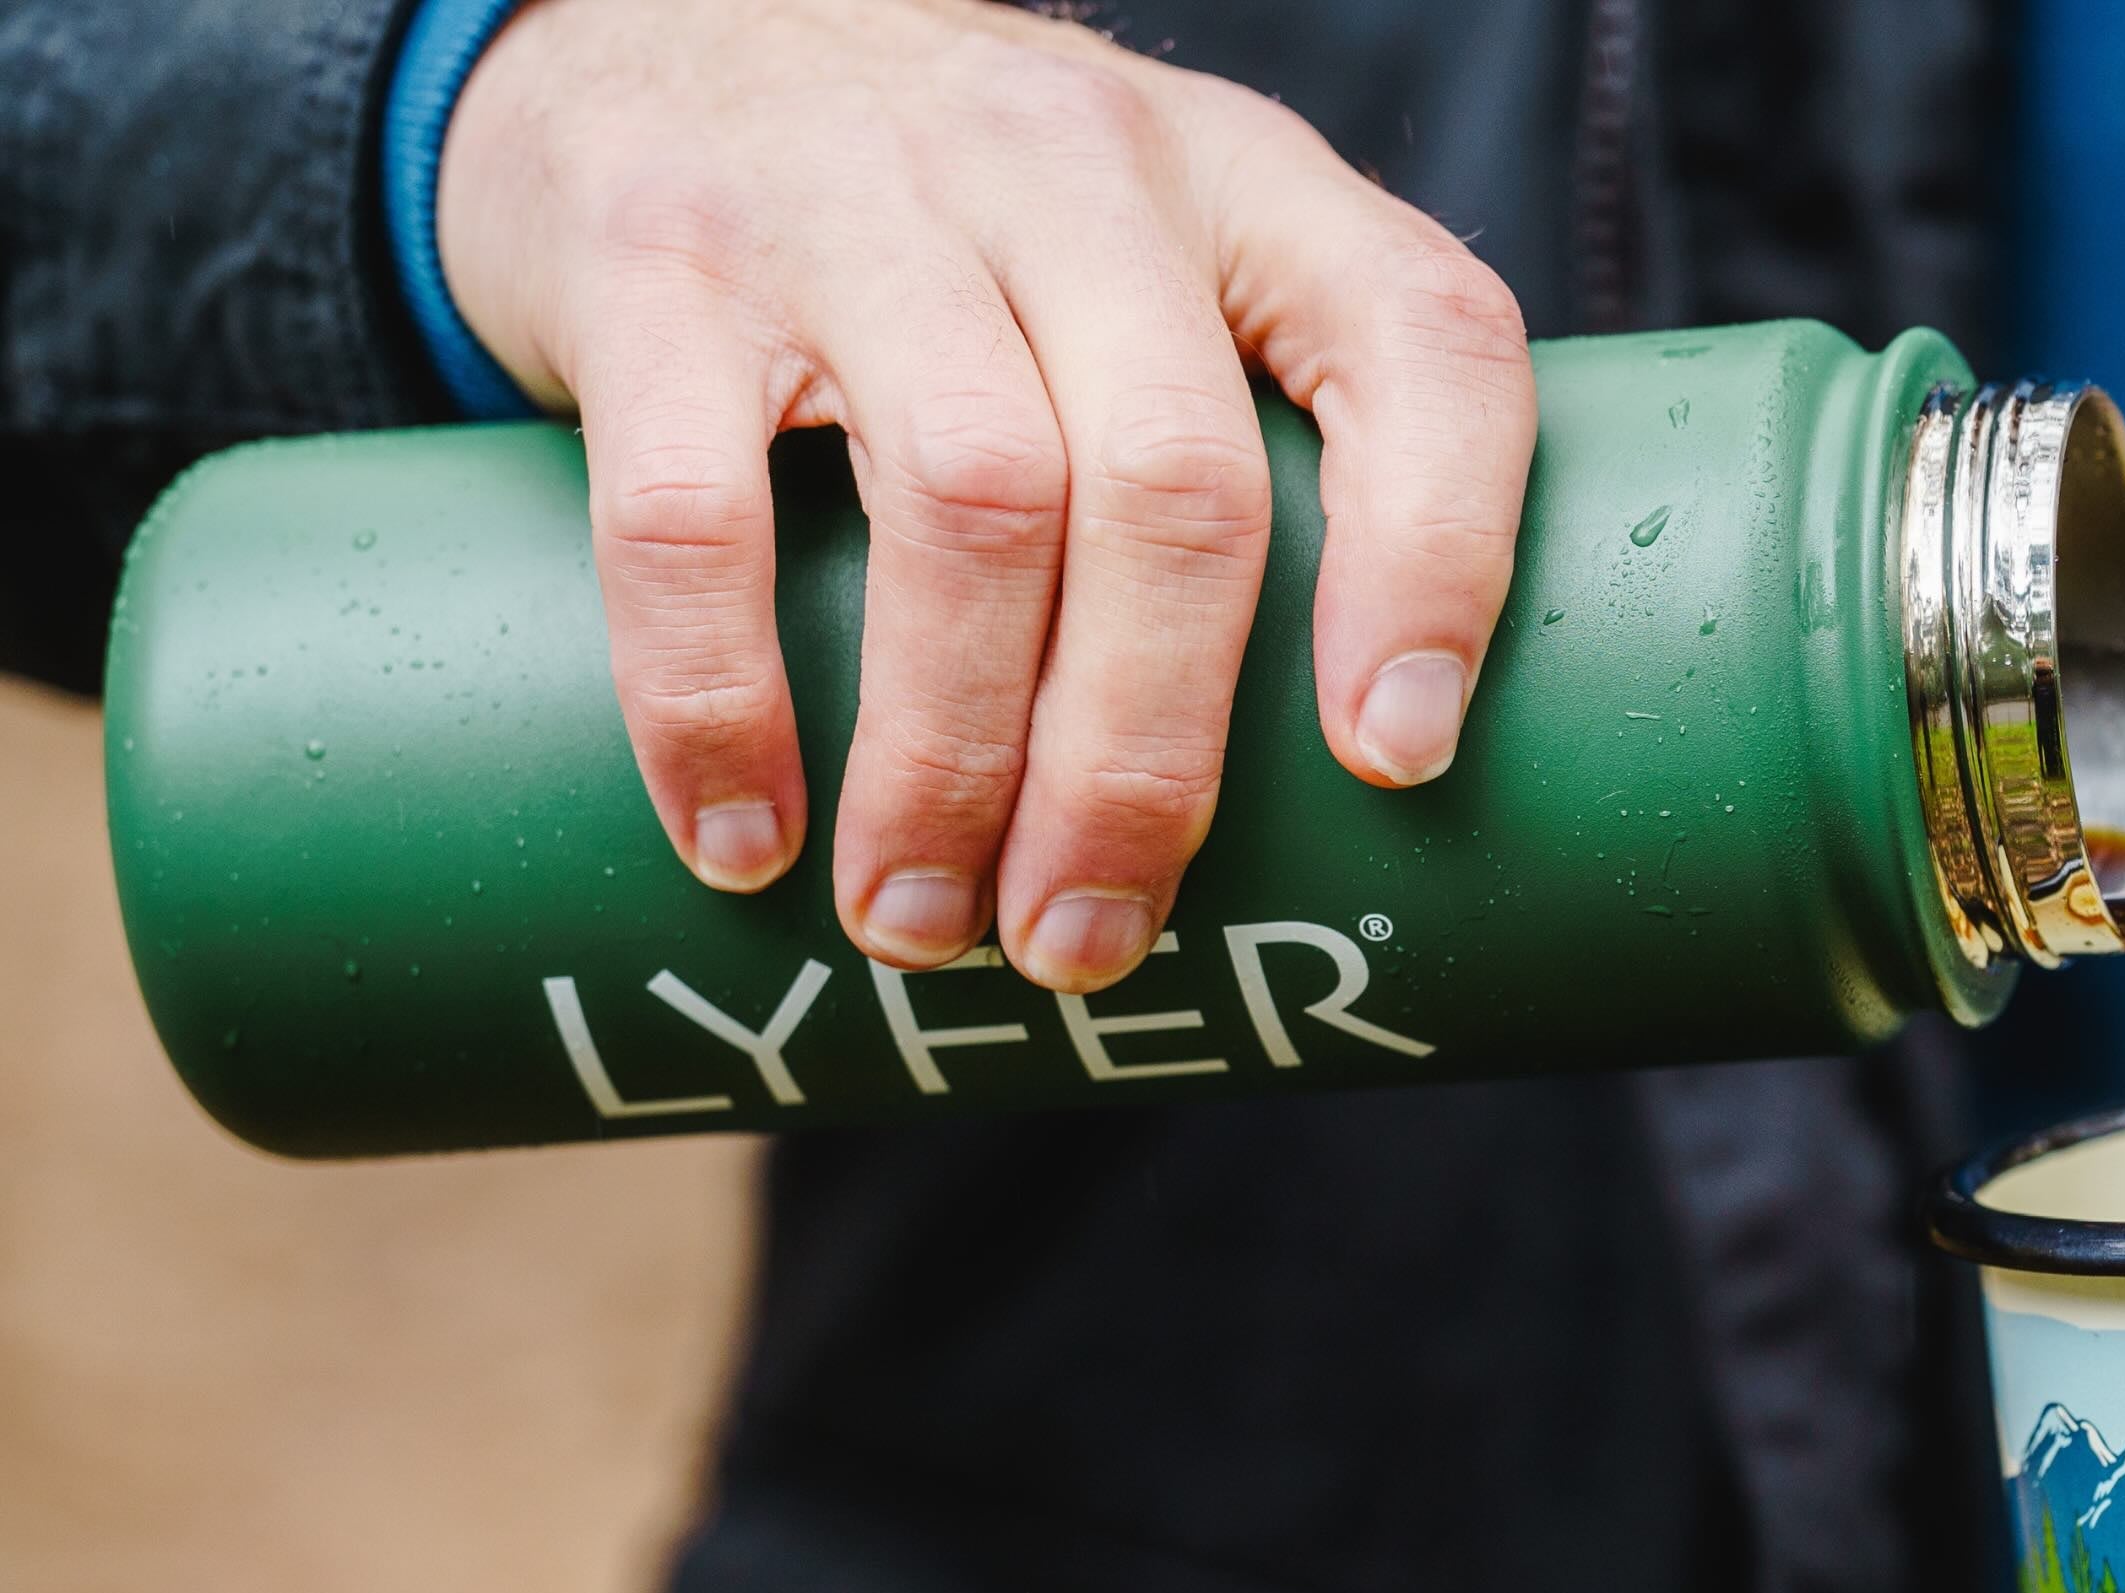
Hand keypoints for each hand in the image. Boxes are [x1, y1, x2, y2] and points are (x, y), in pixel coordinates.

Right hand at [436, 0, 1534, 990]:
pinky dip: (720, 700)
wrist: (662, 19)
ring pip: (971, 503)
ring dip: (951, 762)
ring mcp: (862, 193)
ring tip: (923, 923)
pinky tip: (744, 837)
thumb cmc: (963, 236)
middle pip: (1175, 488)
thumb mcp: (1154, 275)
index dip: (1437, 564)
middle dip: (1142, 759)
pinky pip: (696, 508)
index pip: (1427, 348)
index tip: (1394, 767)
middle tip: (1086, 941)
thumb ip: (1255, 458)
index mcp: (1252, 191)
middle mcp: (1078, 167)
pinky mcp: (659, 251)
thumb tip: (1328, 830)